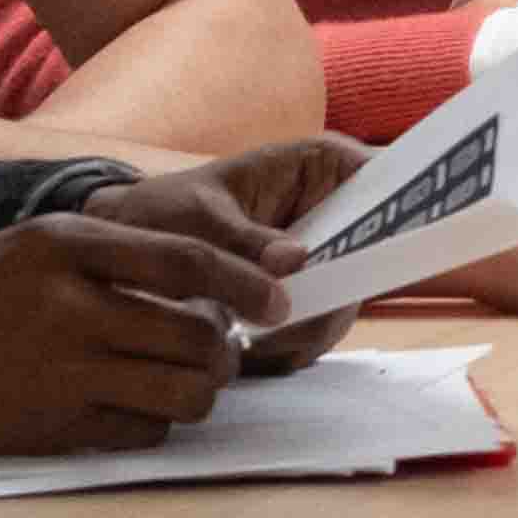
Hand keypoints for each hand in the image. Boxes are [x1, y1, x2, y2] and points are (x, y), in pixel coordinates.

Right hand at [0, 137, 355, 453]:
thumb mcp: (27, 248)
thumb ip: (108, 254)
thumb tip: (205, 284)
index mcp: (65, 244)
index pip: (188, 260)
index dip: (249, 279)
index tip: (282, 294)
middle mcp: (67, 306)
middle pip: (198, 335)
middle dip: (225, 350)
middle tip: (219, 352)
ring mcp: (58, 372)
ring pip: (183, 391)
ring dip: (199, 392)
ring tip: (183, 384)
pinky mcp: (47, 428)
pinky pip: (141, 433)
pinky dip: (153, 426)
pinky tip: (131, 411)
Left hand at [89, 138, 373, 368]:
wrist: (124, 250)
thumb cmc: (159, 214)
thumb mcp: (197, 223)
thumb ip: (245, 243)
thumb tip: (296, 263)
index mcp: (321, 166)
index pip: (384, 179)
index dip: (393, 215)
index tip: (364, 257)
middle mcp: (334, 209)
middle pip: (372, 252)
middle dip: (335, 294)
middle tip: (291, 328)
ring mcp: (323, 254)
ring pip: (348, 295)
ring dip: (310, 328)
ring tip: (255, 345)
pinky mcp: (306, 293)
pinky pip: (321, 323)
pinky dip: (292, 346)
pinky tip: (253, 351)